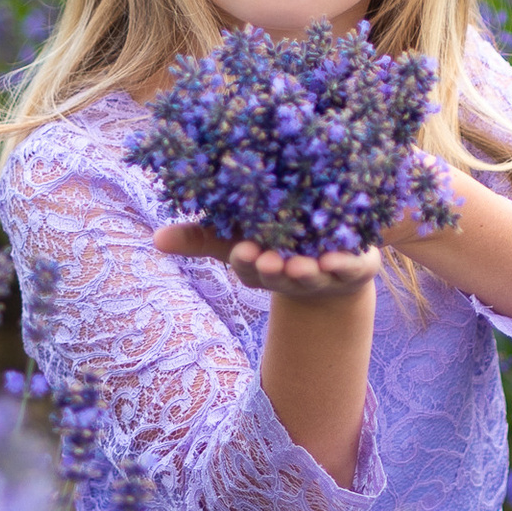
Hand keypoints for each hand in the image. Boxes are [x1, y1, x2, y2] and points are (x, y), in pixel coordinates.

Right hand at [153, 223, 382, 304]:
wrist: (333, 254)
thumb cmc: (275, 240)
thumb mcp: (237, 235)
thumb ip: (201, 236)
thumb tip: (156, 239)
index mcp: (263, 265)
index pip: (250, 266)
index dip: (247, 261)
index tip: (245, 251)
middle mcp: (292, 273)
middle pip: (281, 275)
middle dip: (275, 269)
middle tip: (271, 260)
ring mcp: (324, 273)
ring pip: (314, 275)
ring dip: (308, 272)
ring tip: (304, 264)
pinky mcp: (355, 268)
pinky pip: (351, 269)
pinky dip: (345, 265)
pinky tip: (339, 258)